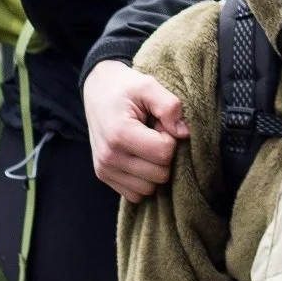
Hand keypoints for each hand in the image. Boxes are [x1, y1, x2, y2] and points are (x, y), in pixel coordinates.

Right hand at [84, 60, 188, 201]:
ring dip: (155, 169)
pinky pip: (135, 194)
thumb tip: (184, 133)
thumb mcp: (148, 85)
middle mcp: (109, 156)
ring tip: (146, 145)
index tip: (161, 124)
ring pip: (149, 189)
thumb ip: (170, 106)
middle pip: (159, 175)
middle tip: (155, 133)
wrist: (97, 90)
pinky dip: (144, 180)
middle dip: (165, 155)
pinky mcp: (103, 176)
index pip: (164, 153)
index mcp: (120, 133)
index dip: (171, 137)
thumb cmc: (124, 87)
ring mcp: (104, 169)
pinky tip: (140, 157)